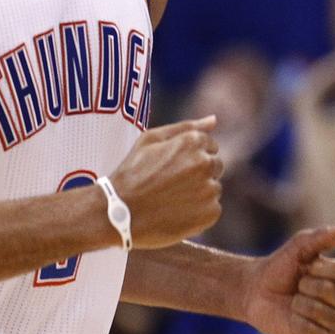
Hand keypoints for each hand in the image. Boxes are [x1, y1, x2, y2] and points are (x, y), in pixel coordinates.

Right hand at [110, 116, 222, 248]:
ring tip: (171, 199)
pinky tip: (177, 212)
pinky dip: (199, 212)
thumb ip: (185, 127)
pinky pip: (212, 209)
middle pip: (216, 166)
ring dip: (199, 193)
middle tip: (172, 185)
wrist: (118, 212)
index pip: (211, 146)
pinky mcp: (210, 213)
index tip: (174, 168)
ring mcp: (209, 189)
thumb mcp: (151, 139)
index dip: (191, 157)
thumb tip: (213, 120)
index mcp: (193, 142)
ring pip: (213, 188)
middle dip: (199, 173)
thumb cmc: (132, 172)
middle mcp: (205, 163)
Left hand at [242, 226, 334, 333]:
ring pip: (330, 318)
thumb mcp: (297, 247)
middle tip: (300, 284)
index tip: (309, 266)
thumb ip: (319, 237)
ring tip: (294, 301)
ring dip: (303, 305)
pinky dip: (299, 323)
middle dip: (317, 289)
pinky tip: (292, 318)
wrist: (255, 291)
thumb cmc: (280, 267)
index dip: (329, 271)